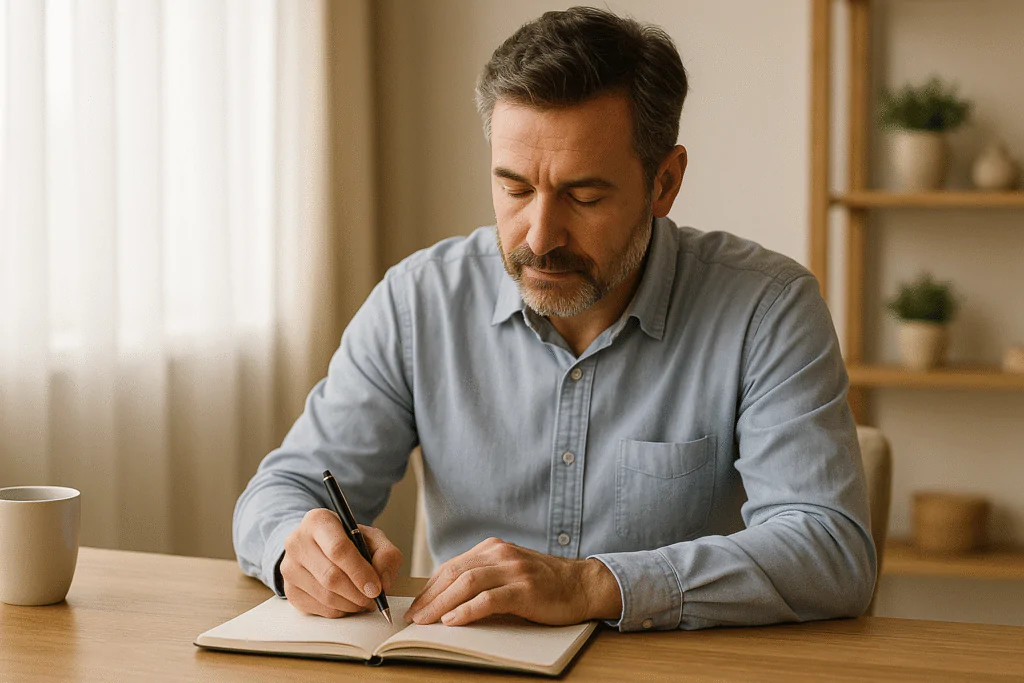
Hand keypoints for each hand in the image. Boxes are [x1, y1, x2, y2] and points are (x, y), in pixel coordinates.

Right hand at [280, 508, 402, 617]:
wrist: (320, 547)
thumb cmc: (349, 541)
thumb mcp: (373, 538)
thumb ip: (386, 555)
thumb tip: (382, 582)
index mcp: (318, 521)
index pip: (338, 549)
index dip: (360, 572)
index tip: (376, 588)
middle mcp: (297, 542)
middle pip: (331, 576)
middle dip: (358, 593)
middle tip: (373, 598)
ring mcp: (289, 568)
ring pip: (325, 596)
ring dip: (351, 604)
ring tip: (364, 599)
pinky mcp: (289, 590)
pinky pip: (319, 609)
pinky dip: (340, 610)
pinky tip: (348, 602)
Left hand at [405, 537, 621, 626]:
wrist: (582, 584)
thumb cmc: (544, 583)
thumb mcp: (510, 572)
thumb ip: (484, 576)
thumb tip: (447, 598)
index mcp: (493, 548)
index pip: (451, 566)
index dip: (430, 587)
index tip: (416, 606)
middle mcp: (500, 554)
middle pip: (454, 573)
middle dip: (430, 597)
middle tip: (414, 617)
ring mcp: (514, 570)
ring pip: (467, 583)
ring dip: (442, 603)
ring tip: (427, 621)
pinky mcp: (525, 589)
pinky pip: (489, 598)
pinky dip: (467, 610)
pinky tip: (453, 620)